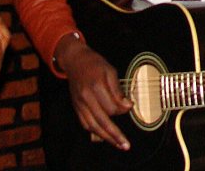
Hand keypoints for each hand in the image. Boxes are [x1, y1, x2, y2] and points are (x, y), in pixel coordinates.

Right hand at [59, 36, 132, 150]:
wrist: (75, 61)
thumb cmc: (95, 64)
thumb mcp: (110, 71)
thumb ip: (118, 90)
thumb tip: (127, 106)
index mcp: (96, 86)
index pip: (111, 107)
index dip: (123, 109)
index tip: (130, 106)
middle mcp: (86, 97)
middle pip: (102, 121)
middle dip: (115, 135)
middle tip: (125, 144)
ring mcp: (79, 104)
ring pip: (92, 126)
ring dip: (105, 137)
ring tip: (117, 144)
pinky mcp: (76, 107)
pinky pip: (85, 123)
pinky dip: (94, 131)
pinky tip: (104, 136)